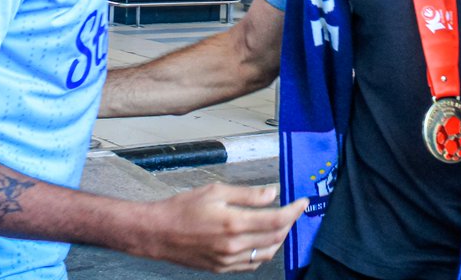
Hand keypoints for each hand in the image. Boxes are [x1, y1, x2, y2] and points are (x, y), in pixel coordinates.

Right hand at [138, 184, 305, 272]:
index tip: (302, 203)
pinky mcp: (222, 269)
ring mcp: (228, 260)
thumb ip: (247, 194)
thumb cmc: (182, 208)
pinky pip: (251, 264)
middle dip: (289, 223)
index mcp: (234, 223)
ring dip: (279, 239)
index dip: (294, 211)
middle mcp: (234, 246)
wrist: (158, 233)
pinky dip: (263, 252)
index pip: (277, 219)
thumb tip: (272, 193)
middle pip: (276, 237)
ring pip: (267, 253)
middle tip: (293, 211)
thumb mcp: (216, 191)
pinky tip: (262, 240)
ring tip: (280, 224)